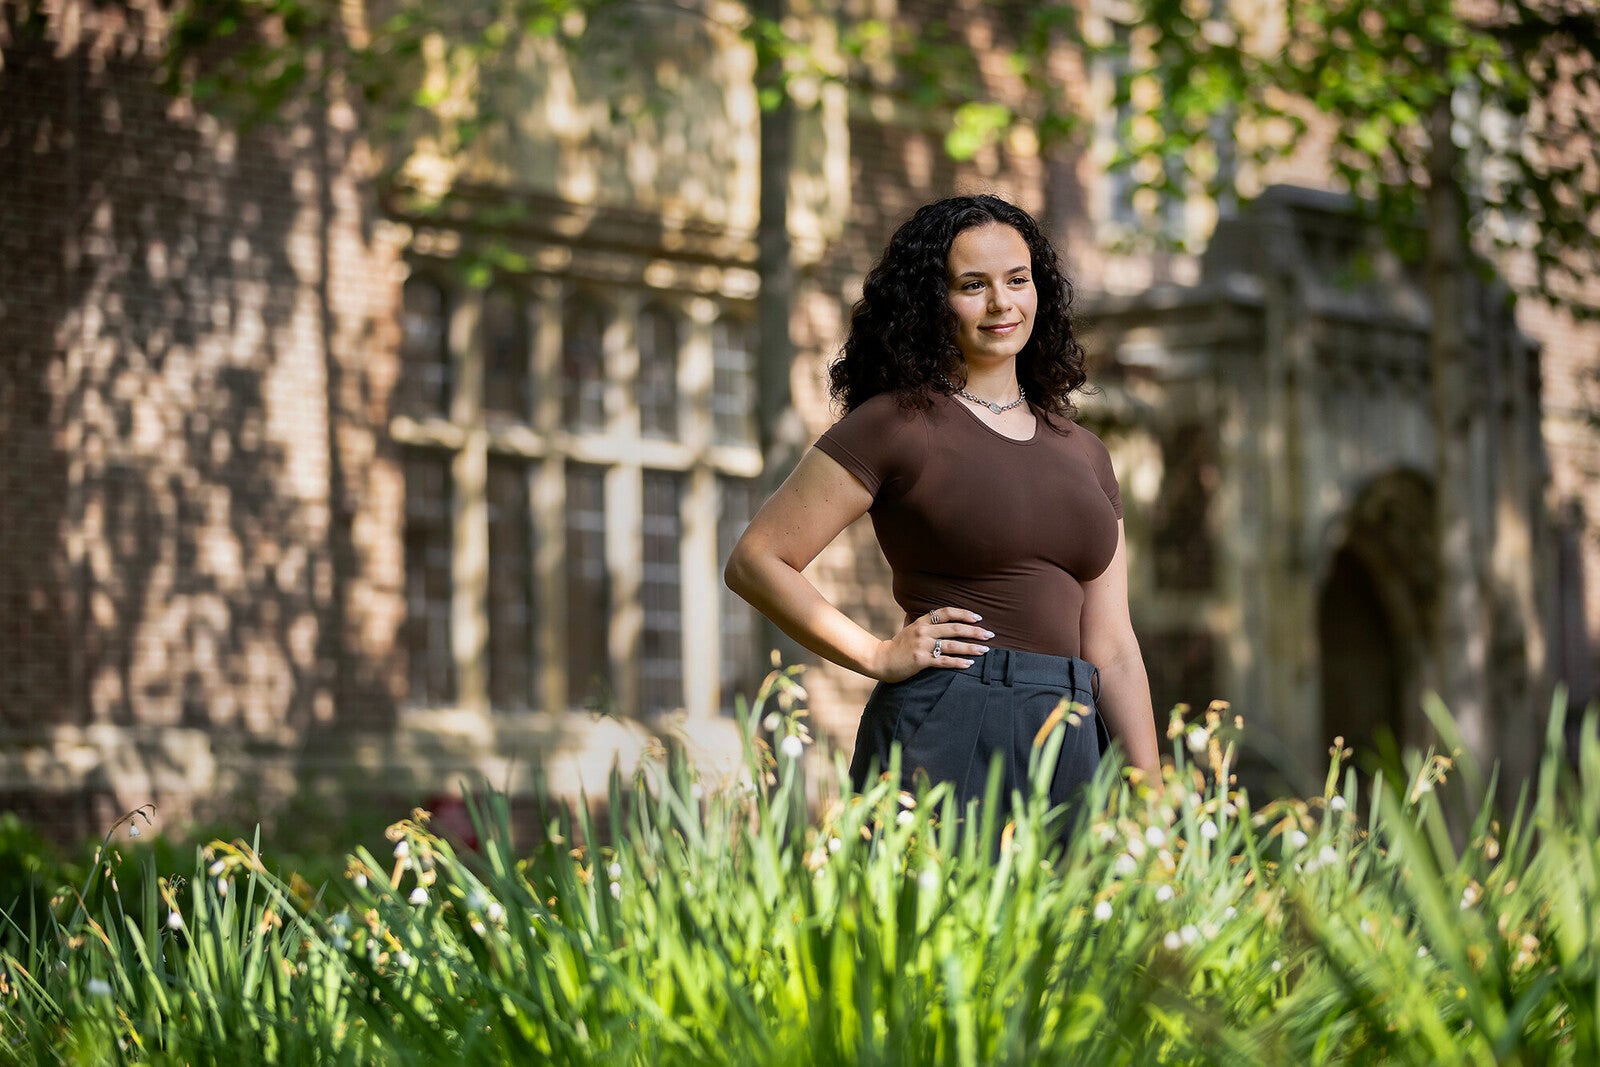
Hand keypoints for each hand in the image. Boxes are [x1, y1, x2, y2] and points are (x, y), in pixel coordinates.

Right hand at [871, 608, 993, 681]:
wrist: (881, 660)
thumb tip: (930, 614)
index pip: (946, 613)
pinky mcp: (921, 661)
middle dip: (974, 631)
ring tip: (984, 650)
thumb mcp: (908, 628)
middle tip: (990, 634)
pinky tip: (969, 663)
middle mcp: (923, 631)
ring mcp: (922, 646)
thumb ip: (920, 622)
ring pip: (951, 645)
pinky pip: (943, 661)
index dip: (964, 614)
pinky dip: (958, 662)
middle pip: (954, 628)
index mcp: (921, 621)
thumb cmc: (897, 645)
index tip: (978, 618)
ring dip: (970, 647)